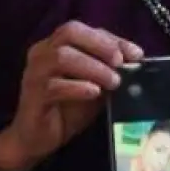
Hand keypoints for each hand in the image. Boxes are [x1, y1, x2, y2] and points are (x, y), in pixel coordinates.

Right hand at [0, 21, 141, 169]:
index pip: (84, 30)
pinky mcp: (33, 95)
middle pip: (70, 32)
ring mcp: (34, 72)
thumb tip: (134, 63)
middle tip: (120, 62)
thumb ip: (107, 72)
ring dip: (93, 67)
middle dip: (100, 45)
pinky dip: (78, 87)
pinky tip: (94, 93)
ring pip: (62, 56)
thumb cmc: (66, 110)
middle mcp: (42, 52)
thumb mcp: (93, 86)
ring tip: (113, 81)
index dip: (111, 39)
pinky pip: (54, 85)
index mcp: (55, 45)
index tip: (136, 54)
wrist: (37, 139)